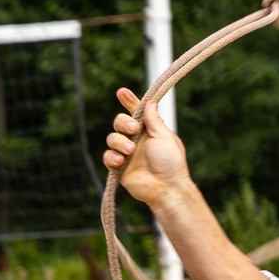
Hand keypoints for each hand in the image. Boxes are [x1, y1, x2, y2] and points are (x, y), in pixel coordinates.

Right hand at [102, 87, 196, 210]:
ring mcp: (126, 154)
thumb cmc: (171, 162)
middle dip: (123, 122)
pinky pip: (107, 156)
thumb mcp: (164, 136)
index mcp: (148, 130)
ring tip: (130, 151)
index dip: (128, 101)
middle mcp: (136, 140)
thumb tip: (150, 102)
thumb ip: (153, 120)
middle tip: (133, 130)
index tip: (122, 92)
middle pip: (119, 122)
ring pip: (111, 138)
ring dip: (119, 142)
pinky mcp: (118, 168)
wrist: (166, 187)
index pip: (135, 112)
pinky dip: (112, 156)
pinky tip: (121, 160)